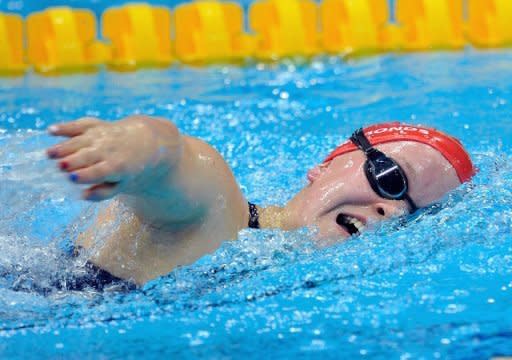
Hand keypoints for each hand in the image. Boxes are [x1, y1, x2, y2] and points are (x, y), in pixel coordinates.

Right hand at [47, 116, 172, 200]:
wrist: (144, 142)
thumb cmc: (128, 170)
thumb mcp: (122, 185)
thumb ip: (104, 192)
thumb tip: (83, 195)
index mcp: (117, 167)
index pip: (99, 171)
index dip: (86, 175)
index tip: (72, 178)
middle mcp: (108, 149)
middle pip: (87, 156)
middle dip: (74, 161)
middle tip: (60, 167)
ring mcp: (101, 135)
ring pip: (80, 141)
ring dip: (64, 147)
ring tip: (49, 154)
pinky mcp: (95, 125)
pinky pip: (80, 125)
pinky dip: (66, 127)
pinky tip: (50, 131)